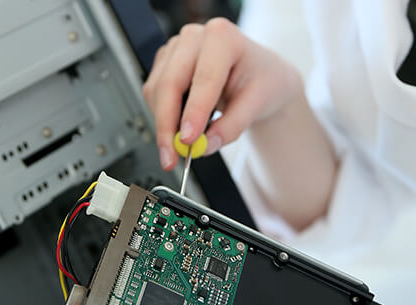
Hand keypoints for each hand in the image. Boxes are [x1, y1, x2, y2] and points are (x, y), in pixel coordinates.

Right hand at [142, 18, 302, 168]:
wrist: (258, 75)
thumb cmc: (261, 79)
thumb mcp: (258, 103)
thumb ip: (232, 126)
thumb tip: (206, 145)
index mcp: (223, 37)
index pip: (204, 78)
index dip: (193, 111)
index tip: (188, 140)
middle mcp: (194, 38)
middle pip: (170, 84)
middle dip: (167, 125)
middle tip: (171, 157)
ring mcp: (175, 49)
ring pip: (156, 92)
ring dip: (164, 125)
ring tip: (181, 148)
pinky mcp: (164, 64)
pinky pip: (154, 95)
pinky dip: (163, 118)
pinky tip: (179, 128)